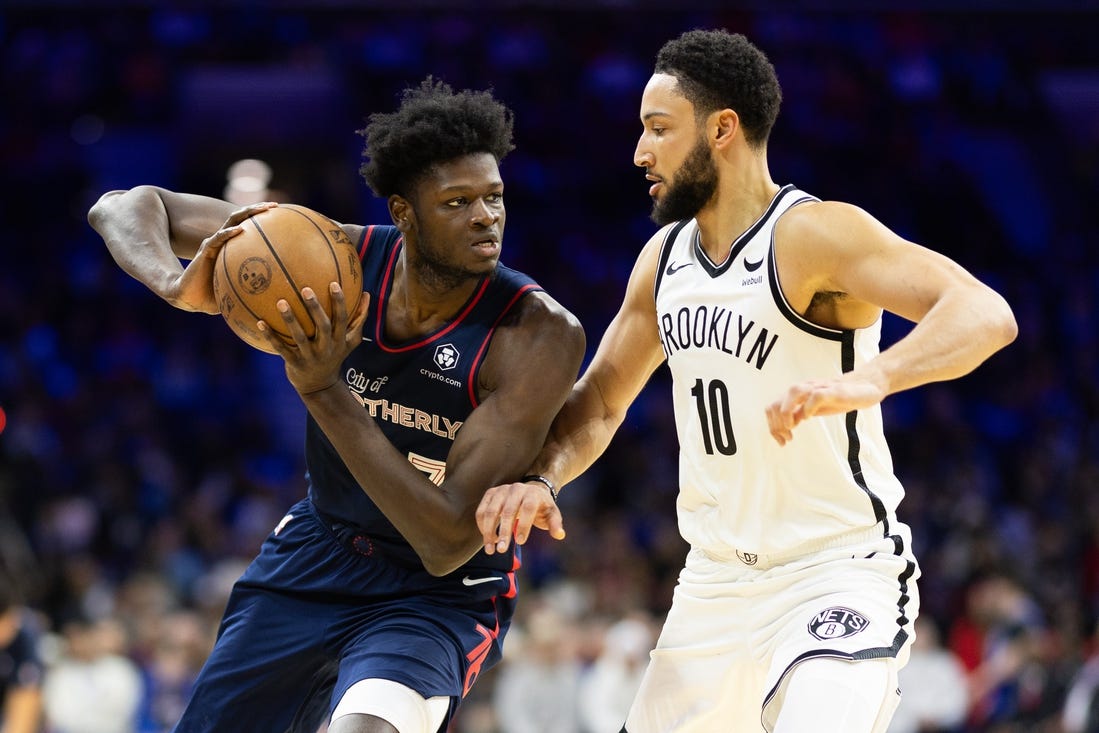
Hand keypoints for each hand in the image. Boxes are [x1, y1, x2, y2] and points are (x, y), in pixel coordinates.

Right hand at [169, 202, 276, 312]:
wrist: (191, 298)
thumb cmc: (214, 295)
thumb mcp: (239, 290)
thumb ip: (255, 288)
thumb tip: (278, 297)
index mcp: (232, 248)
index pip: (249, 228)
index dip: (262, 220)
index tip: (280, 216)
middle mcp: (224, 241)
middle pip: (242, 218)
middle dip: (257, 209)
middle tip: (274, 205)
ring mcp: (214, 244)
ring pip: (231, 222)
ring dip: (246, 213)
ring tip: (261, 209)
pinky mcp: (205, 250)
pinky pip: (218, 239)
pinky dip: (228, 233)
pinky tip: (240, 230)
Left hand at [259, 283, 369, 394]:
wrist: (320, 386)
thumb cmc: (335, 355)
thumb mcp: (351, 341)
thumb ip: (359, 319)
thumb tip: (367, 295)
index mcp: (340, 341)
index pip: (342, 320)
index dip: (339, 303)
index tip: (333, 284)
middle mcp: (327, 349)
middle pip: (323, 327)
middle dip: (315, 308)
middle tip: (306, 289)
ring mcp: (310, 357)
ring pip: (300, 337)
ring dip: (290, 319)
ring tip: (281, 302)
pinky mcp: (295, 363)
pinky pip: (281, 348)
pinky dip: (271, 336)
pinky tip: (260, 322)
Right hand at [476, 479, 564, 554]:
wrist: (530, 490)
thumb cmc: (541, 506)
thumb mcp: (551, 514)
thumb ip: (555, 524)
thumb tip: (560, 535)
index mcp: (532, 493)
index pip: (527, 507)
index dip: (523, 524)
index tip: (520, 542)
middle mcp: (516, 489)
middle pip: (507, 511)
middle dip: (503, 532)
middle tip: (501, 550)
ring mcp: (501, 490)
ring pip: (490, 511)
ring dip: (488, 531)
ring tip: (490, 549)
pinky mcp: (490, 494)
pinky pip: (481, 510)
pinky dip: (482, 526)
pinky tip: (487, 539)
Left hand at [766, 373, 886, 444]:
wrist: (866, 386)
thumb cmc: (838, 398)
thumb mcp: (814, 409)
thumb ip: (799, 414)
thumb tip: (786, 426)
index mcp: (797, 395)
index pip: (773, 407)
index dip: (773, 427)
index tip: (783, 441)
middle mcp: (804, 389)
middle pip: (777, 402)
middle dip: (777, 425)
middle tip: (787, 439)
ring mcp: (819, 387)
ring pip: (793, 392)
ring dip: (787, 412)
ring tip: (792, 427)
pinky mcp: (833, 390)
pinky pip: (816, 396)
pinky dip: (808, 408)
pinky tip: (809, 417)